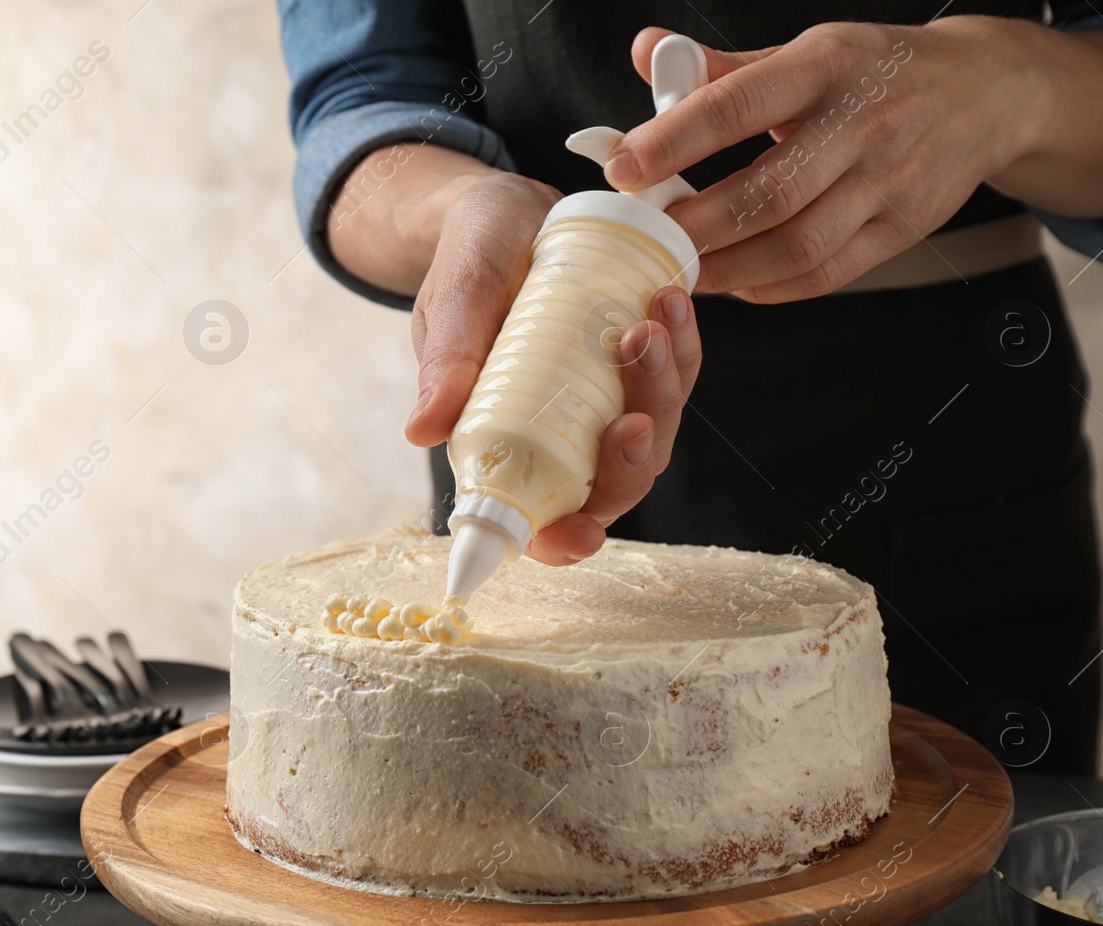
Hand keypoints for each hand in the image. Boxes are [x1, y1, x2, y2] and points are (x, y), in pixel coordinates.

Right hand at [406, 172, 701, 565]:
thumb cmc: (467, 259)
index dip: (566, 540)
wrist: (505, 209)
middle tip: (634, 413)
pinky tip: (671, 301)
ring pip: (655, 430)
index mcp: (507, 443)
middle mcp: (564, 435)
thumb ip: (445, 361)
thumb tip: (422, 432)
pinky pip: (675, 374)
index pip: (541, 518)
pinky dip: (681, 347)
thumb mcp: (452, 302)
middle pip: (614, 484)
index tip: (584, 532)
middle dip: (633, 457)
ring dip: (664, 390)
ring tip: (652, 319)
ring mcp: (607, 401)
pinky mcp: (639, 364)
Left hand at [607, 19, 1048, 301]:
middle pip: (767, 192)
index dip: (673, 141)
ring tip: (682, 268)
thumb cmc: (872, 73)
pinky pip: (827, 274)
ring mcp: (890, 181)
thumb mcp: (804, 53)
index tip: (621, 167)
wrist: (983, 92)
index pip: (737, 106)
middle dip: (696, 224)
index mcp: (825, 66)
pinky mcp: (904, 228)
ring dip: (728, 267)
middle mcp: (863, 123)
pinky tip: (734, 283)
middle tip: (646, 238)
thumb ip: (721, 68)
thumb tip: (646, 51)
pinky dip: (770, 286)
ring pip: (797, 244)